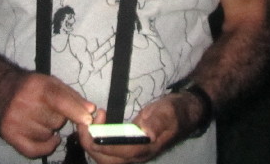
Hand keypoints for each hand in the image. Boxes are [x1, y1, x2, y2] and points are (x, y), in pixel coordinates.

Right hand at [0, 70, 95, 158]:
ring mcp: (15, 120)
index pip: (60, 101)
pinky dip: (44, 147)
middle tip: (47, 110)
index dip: (76, 111)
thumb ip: (72, 97)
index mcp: (37, 86)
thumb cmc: (30, 86)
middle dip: (58, 118)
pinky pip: (34, 150)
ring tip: (39, 118)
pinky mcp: (8, 134)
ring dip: (48, 130)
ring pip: (47, 135)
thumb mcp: (51, 83)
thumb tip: (91, 111)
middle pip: (56, 121)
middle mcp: (24, 103)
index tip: (88, 120)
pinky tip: (45, 137)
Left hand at [76, 92, 205, 163]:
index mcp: (147, 148)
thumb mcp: (169, 112)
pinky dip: (96, 141)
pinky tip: (94, 125)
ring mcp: (132, 153)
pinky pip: (107, 151)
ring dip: (91, 143)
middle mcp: (138, 155)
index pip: (121, 152)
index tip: (92, 127)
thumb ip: (158, 122)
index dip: (104, 143)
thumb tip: (146, 132)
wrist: (184, 113)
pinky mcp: (127, 148)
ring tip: (88, 121)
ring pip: (105, 158)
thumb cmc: (176, 111)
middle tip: (85, 122)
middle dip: (91, 145)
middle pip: (108, 160)